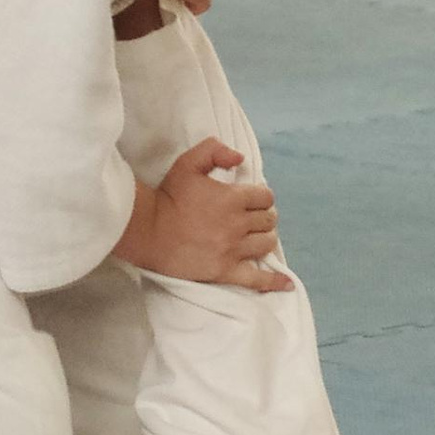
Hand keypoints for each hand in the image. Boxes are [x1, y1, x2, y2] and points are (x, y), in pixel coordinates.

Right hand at [119, 138, 288, 290]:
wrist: (148, 231)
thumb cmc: (168, 196)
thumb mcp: (188, 163)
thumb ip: (215, 151)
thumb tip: (240, 158)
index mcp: (232, 198)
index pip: (266, 197)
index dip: (261, 197)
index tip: (252, 200)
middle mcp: (237, 225)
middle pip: (268, 220)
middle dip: (264, 217)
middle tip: (252, 218)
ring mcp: (233, 250)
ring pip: (267, 244)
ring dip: (265, 238)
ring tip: (255, 237)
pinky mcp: (225, 272)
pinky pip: (257, 279)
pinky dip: (274, 281)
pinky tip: (287, 284)